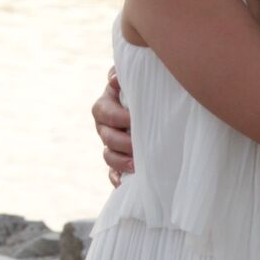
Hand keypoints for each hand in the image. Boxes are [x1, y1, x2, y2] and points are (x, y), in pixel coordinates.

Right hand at [93, 69, 133, 186]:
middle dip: (121, 142)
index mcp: (106, 106)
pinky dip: (117, 180)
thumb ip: (124, 76)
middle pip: (106, 137)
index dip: (117, 117)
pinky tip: (125, 184)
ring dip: (120, 162)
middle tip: (138, 146)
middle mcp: (105, 127)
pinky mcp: (119, 163)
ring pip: (108, 157)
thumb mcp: (134, 80)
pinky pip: (113, 174)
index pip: (104, 112)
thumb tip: (114, 79)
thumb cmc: (144, 88)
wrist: (155, 106)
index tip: (133, 119)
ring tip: (137, 165)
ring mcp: (111, 146)